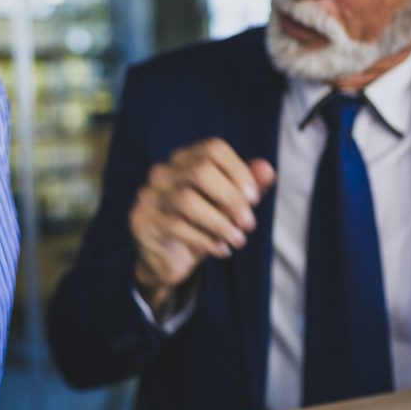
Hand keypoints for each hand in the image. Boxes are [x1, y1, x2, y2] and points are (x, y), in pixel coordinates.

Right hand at [130, 137, 275, 312]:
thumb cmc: (200, 226)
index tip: (254, 198)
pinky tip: (221, 250)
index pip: (213, 149)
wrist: (167, 260)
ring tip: (238, 240)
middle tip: (249, 223)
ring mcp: (149, 195)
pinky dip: (205, 240)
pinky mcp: (142, 220)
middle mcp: (162, 172)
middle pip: (200, 170)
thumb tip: (268, 170)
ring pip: (188, 201)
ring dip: (220, 223)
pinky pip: (177, 227)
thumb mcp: (227, 207)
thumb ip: (247, 187)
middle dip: (231, 198)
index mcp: (184, 159)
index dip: (238, 171)